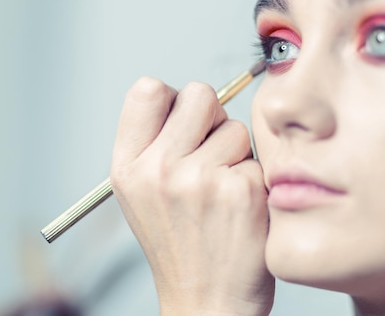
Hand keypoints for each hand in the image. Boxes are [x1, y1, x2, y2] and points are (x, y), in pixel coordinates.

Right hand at [110, 78, 273, 315]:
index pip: (149, 90)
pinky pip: (257, 157)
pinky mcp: (241, 191)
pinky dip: (253, 177)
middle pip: (199, 94)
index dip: (173, 100)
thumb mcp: (141, 194)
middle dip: (211, 117)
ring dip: (235, 152)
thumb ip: (156, 143)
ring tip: (222, 190)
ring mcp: (200, 179)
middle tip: (211, 154)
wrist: (206, 301)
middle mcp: (158, 170)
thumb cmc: (179, 245)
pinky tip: (241, 206)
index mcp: (127, 167)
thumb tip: (191, 101)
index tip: (184, 125)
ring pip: (235, 127)